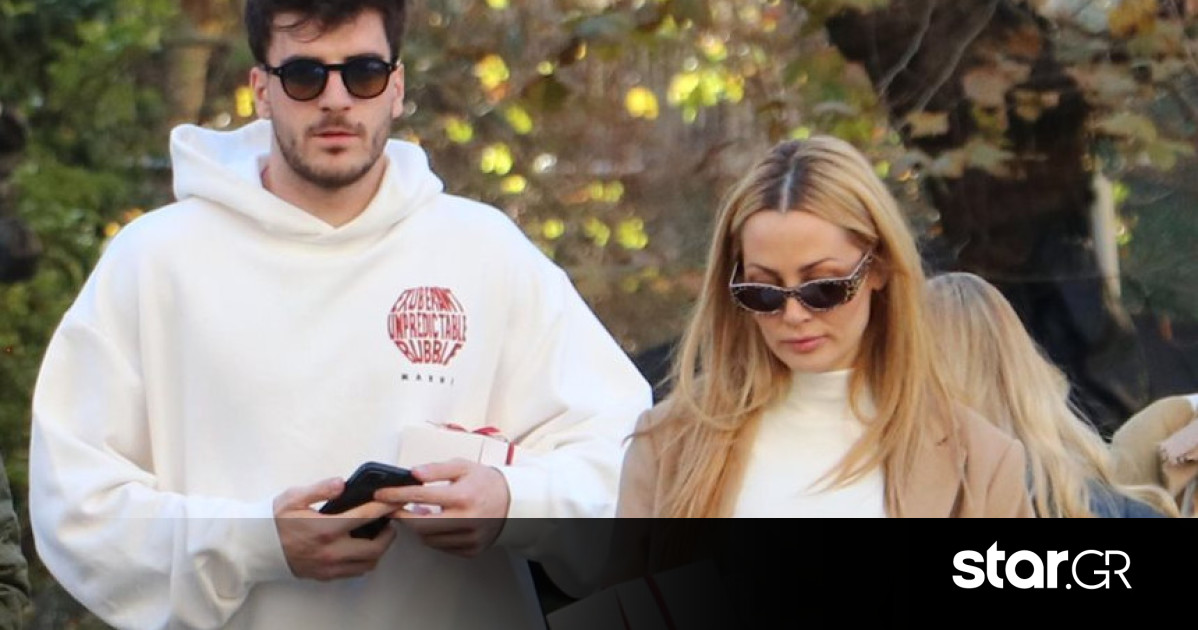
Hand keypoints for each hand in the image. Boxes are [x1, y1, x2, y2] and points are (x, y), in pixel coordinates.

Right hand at [273, 477, 398, 580]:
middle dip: (388, 534)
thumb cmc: (273, 521)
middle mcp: (331, 552)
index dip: (385, 507)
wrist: (255, 547)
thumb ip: (320, 489)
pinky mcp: (324, 576)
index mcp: (325, 529)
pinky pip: (353, 572)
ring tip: (378, 534)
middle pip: (375, 548)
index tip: (395, 500)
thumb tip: (342, 483)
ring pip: (367, 564)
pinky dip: (363, 560)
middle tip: (390, 521)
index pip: (366, 517)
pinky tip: (360, 547)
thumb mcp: (294, 497)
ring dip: (378, 550)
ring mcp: (328, 567)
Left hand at [374, 459, 510, 557]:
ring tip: (424, 513)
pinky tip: (439, 523)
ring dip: (420, 527)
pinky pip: (442, 546)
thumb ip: (436, 469)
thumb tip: (413, 473)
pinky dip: (434, 536)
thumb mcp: (462, 466)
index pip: (421, 496)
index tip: (382, 495)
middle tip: (395, 508)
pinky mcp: (471, 550)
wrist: (513, 501)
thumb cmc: (485, 482)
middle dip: (402, 516)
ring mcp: (469, 538)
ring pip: (429, 539)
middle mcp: (467, 519)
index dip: (397, 495)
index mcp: (463, 496)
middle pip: (420, 525)